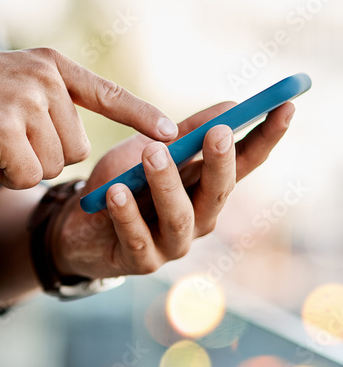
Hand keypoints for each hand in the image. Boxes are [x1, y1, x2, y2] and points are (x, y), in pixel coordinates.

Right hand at [0, 48, 176, 188]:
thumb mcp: (14, 84)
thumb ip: (51, 102)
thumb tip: (81, 145)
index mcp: (51, 66)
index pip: (107, 93)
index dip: (140, 115)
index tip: (170, 133)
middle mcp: (45, 79)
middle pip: (77, 146)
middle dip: (47, 153)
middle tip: (9, 136)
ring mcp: (27, 102)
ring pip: (55, 164)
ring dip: (26, 165)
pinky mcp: (7, 131)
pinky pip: (29, 176)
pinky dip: (9, 177)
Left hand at [52, 101, 294, 278]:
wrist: (81, 223)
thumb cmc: (123, 181)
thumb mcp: (150, 148)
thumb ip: (186, 132)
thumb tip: (231, 105)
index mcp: (204, 188)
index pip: (244, 163)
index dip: (266, 138)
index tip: (286, 107)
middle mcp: (197, 217)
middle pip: (218, 192)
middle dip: (221, 163)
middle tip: (218, 133)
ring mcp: (171, 243)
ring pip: (180, 217)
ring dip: (168, 184)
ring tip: (152, 153)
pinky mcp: (140, 260)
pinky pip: (137, 238)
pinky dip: (127, 215)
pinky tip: (116, 193)